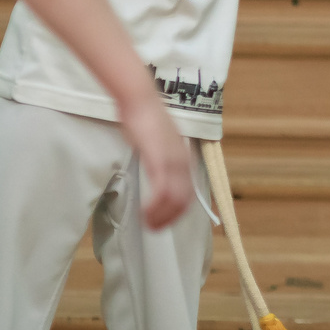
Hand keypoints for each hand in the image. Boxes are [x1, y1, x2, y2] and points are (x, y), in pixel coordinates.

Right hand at [120, 100, 193, 228]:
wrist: (140, 101)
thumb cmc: (145, 119)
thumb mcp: (157, 143)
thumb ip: (160, 157)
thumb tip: (157, 170)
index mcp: (184, 157)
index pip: (189, 191)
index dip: (179, 210)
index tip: (165, 220)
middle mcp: (183, 160)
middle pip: (185, 199)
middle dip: (171, 217)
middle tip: (155, 228)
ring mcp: (173, 161)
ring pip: (175, 199)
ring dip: (162, 216)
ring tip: (149, 225)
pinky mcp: (159, 160)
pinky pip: (162, 191)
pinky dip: (155, 206)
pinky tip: (145, 214)